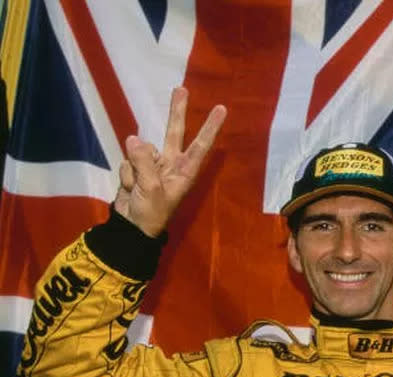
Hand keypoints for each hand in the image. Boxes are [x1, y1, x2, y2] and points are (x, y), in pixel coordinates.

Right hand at [114, 87, 226, 236]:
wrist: (131, 226)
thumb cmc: (152, 212)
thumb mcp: (151, 189)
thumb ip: (144, 162)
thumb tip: (134, 138)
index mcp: (185, 170)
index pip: (200, 144)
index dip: (210, 127)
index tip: (222, 109)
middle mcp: (172, 163)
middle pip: (174, 132)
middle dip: (177, 111)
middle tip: (181, 89)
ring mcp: (153, 163)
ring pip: (140, 150)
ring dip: (134, 169)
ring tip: (138, 189)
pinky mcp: (136, 166)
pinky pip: (127, 161)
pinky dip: (126, 175)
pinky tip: (130, 188)